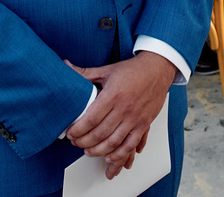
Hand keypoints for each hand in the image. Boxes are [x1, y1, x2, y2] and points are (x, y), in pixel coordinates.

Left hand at [64, 52, 175, 179]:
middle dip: (84, 142)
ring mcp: (135, 118)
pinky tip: (110, 157)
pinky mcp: (143, 124)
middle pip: (100, 133)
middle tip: (76, 143)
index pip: (91, 119)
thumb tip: (65, 66)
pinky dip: (120, 154)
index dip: (78, 129)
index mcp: (113, 94)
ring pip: (114, 142)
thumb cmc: (133, 70)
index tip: (70, 133)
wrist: (158, 69)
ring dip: (98, 151)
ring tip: (88, 151)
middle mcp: (124, 108)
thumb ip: (85, 73)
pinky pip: (131, 144)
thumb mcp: (106, 70)